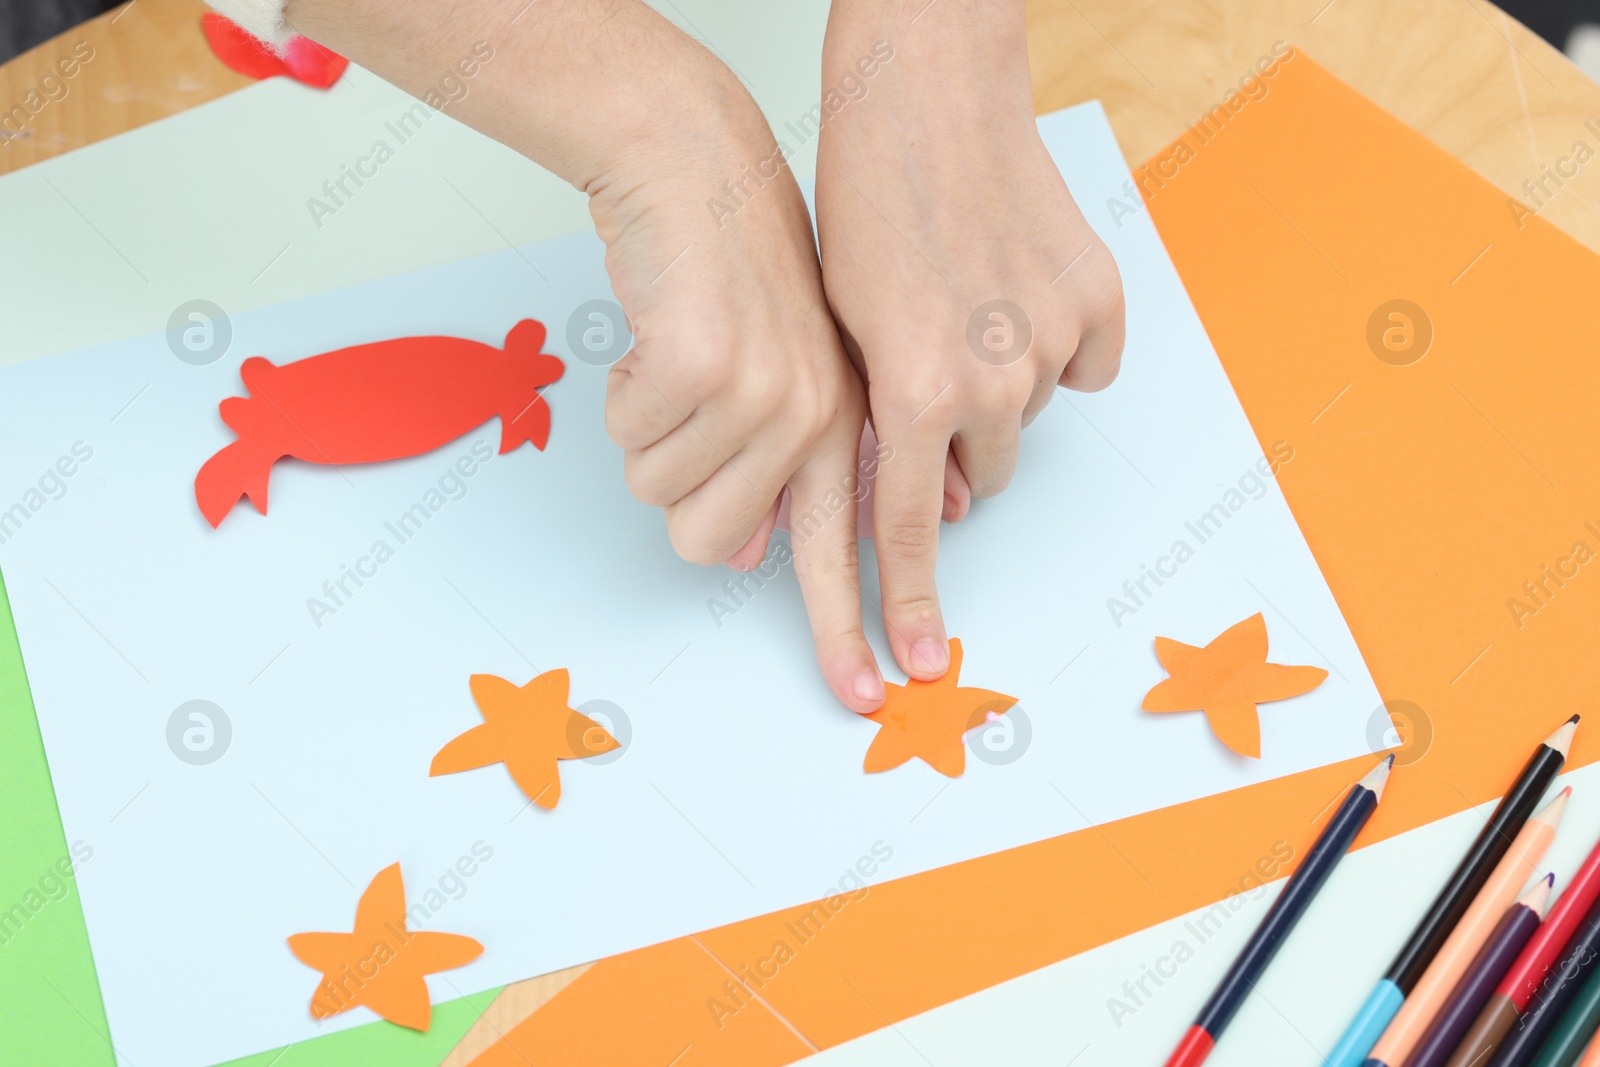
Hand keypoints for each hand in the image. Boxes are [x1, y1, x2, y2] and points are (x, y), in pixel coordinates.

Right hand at [288, 0, 887, 711]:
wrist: (697, 166)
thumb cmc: (730, 273)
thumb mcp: (778, 378)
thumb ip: (773, 475)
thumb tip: (741, 559)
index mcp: (842, 427)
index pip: (848, 553)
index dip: (851, 632)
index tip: (871, 697)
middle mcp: (816, 417)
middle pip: (704, 539)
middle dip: (669, 485)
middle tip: (684, 411)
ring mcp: (765, 391)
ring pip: (655, 487)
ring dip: (643, 431)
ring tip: (678, 361)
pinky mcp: (706, 364)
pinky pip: (625, 428)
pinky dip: (620, 389)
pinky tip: (657, 335)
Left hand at [816, 0, 1124, 680]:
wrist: (926, 101)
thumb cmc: (865, 209)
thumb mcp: (844, 333)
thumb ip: (880, 427)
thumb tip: (939, 500)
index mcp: (911, 391)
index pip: (906, 526)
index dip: (909, 604)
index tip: (919, 664)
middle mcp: (992, 382)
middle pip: (979, 472)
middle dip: (953, 441)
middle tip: (929, 363)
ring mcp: (1054, 343)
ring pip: (1029, 416)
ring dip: (1001, 386)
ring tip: (966, 305)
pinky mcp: (1101, 304)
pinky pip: (1084, 365)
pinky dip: (1054, 342)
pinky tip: (1016, 287)